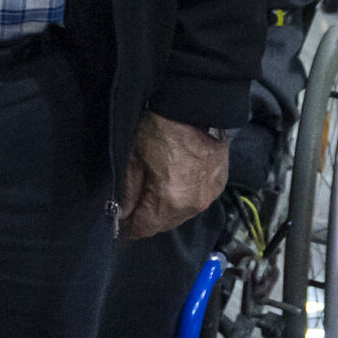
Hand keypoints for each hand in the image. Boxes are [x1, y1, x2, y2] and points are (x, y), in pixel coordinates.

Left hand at [120, 112, 228, 237]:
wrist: (195, 109)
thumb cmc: (160, 130)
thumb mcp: (133, 159)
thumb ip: (127, 191)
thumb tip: (120, 214)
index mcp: (170, 201)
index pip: (145, 228)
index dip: (128, 228)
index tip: (118, 223)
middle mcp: (193, 206)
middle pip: (164, 224)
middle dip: (147, 218)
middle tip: (133, 206)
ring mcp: (209, 196)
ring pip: (181, 214)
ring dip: (166, 209)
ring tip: (153, 193)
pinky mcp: (219, 185)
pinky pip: (196, 201)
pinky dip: (183, 198)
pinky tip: (174, 184)